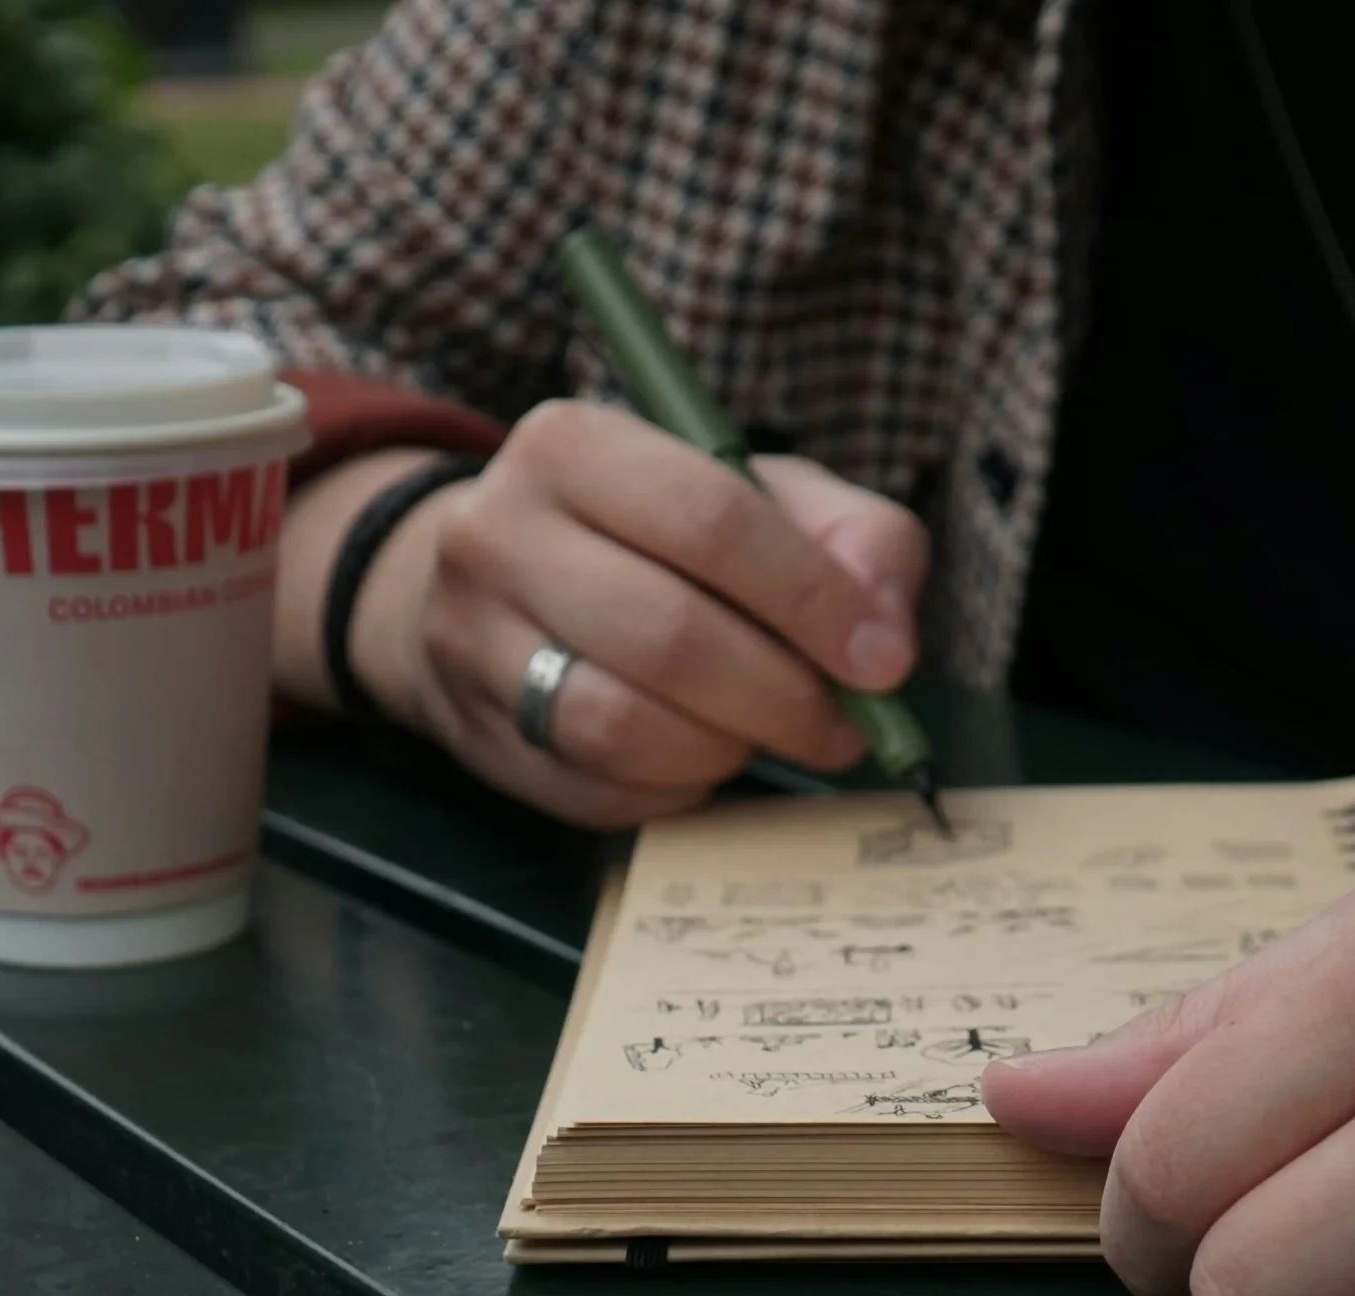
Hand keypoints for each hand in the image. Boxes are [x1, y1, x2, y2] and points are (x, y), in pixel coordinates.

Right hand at [349, 402, 926, 827]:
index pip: (711, 522)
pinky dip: (675, 787)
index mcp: (572, 446)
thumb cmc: (656, 534)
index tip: (881, 661)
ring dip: (727, 748)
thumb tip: (884, 634)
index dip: (813, 601)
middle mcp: (497, 534)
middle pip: (668, 637)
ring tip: (765, 733)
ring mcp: (471, 642)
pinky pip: (596, 791)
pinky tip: (699, 756)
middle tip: (841, 726)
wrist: (499, 580)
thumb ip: (854, 538)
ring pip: (622, 727)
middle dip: (783, 697)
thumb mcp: (763, 494)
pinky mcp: (476, 736)